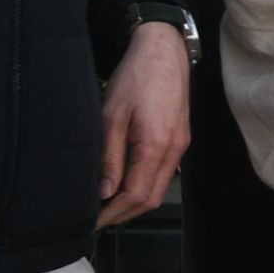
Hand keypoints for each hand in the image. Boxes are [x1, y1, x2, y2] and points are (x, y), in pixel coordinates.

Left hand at [98, 21, 191, 224]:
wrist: (164, 51)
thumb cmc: (136, 77)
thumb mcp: (112, 116)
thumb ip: (110, 157)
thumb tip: (104, 192)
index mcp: (156, 145)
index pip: (136, 194)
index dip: (113, 213)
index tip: (92, 220)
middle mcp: (174, 149)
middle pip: (152, 199)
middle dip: (124, 213)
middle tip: (96, 218)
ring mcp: (181, 145)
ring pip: (160, 189)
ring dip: (134, 202)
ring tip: (106, 204)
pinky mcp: (180, 139)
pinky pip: (164, 174)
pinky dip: (144, 186)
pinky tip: (124, 183)